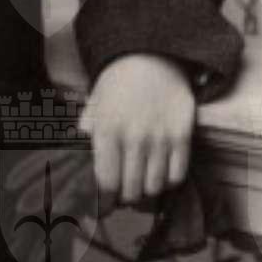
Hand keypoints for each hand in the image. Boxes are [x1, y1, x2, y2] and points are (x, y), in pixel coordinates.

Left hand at [78, 54, 194, 211]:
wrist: (151, 57)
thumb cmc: (116, 86)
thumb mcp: (92, 108)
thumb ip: (86, 139)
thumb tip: (78, 171)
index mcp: (106, 131)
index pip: (106, 183)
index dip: (105, 200)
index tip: (105, 204)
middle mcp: (133, 137)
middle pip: (132, 190)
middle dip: (126, 198)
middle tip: (125, 193)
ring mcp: (160, 137)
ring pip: (155, 187)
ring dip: (147, 191)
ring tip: (142, 183)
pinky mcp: (183, 134)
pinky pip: (178, 175)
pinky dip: (168, 181)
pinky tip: (160, 173)